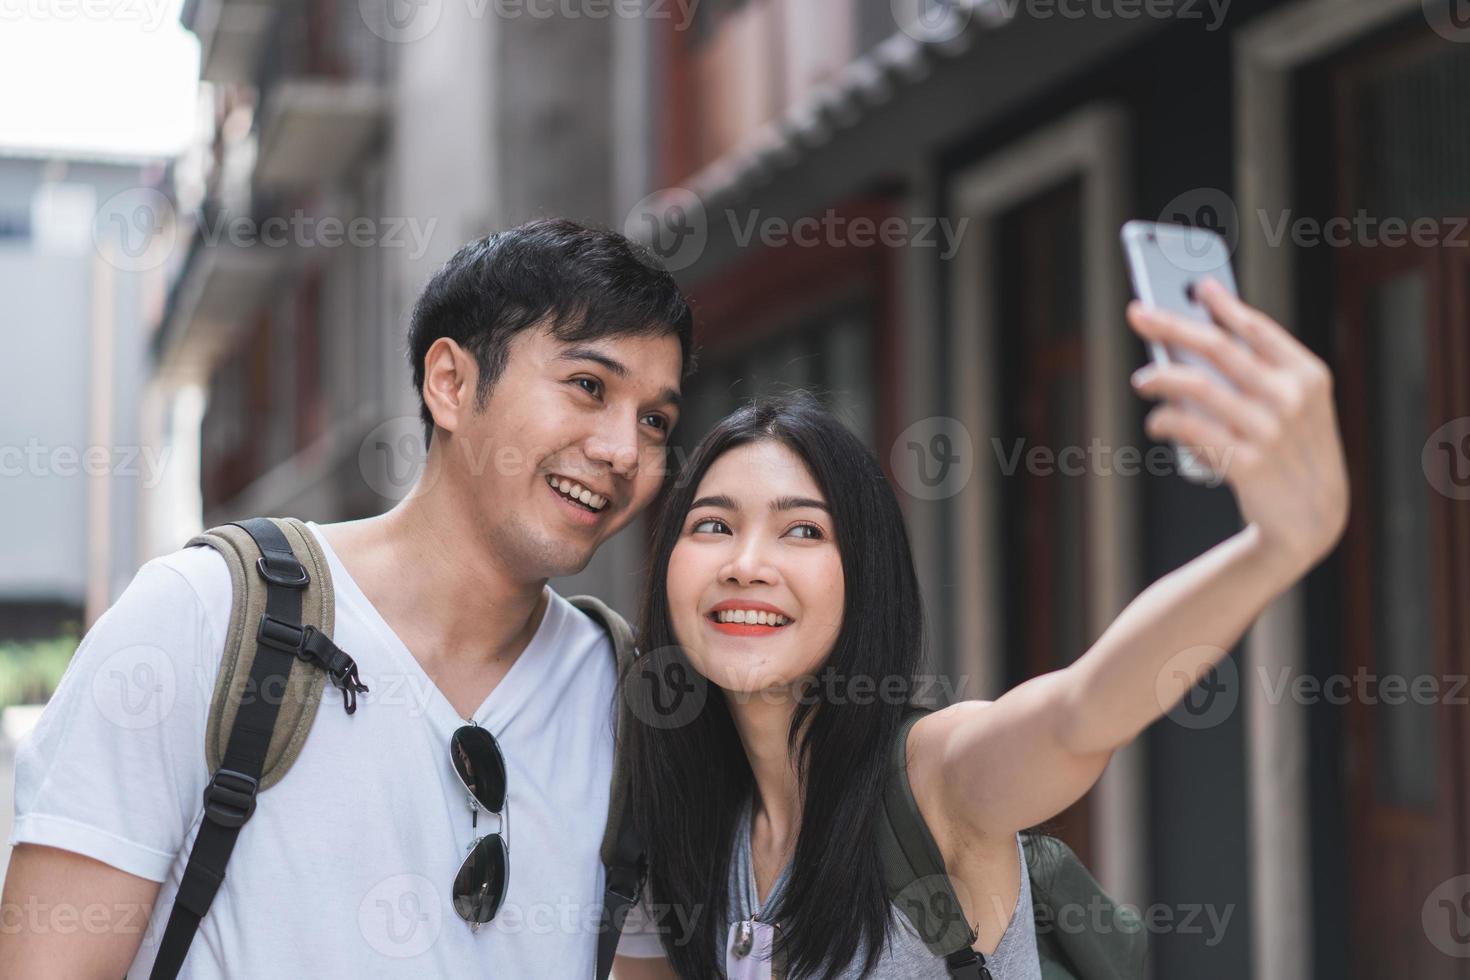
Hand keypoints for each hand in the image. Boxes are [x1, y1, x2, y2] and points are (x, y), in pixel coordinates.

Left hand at [1126, 278, 1349, 573]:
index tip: (1193, 285)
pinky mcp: (1246, 464)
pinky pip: (1191, 430)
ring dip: (1160, 378)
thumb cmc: (1292, 450)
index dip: (1221, 304)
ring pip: (1197, 387)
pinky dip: (1166, 421)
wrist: (1313, 518)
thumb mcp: (1295, 406)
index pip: (1256, 327)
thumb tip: (1198, 331)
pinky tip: (1157, 422)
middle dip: (1170, 325)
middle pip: (1217, 348)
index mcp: (1307, 375)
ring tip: (1141, 379)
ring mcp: (1269, 432)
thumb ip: (1258, 370)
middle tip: (1137, 313)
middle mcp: (1290, 398)